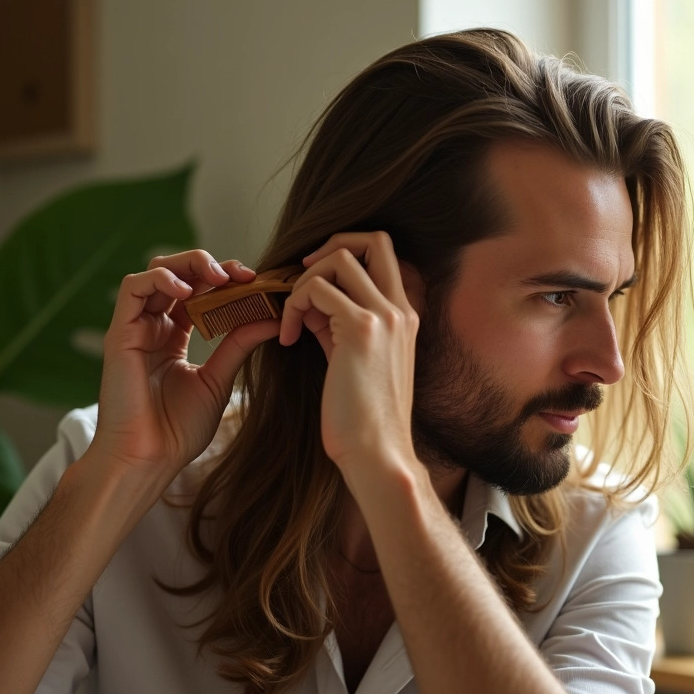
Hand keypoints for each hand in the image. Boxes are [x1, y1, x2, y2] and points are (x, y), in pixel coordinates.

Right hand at [86, 250, 280, 481]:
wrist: (150, 458)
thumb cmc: (179, 429)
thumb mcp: (218, 378)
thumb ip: (239, 344)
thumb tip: (273, 317)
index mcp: (175, 336)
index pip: (199, 291)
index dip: (226, 280)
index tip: (256, 282)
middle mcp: (154, 326)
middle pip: (178, 273)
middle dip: (210, 265)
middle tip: (241, 274)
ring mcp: (136, 327)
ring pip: (155, 271)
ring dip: (189, 264)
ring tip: (218, 278)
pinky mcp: (121, 333)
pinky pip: (133, 287)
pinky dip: (161, 278)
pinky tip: (187, 291)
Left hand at [277, 232, 421, 472]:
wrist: (378, 453)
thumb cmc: (364, 418)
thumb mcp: (357, 361)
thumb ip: (341, 326)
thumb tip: (312, 304)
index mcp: (406, 316)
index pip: (385, 253)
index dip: (346, 254)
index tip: (317, 283)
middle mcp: (402, 308)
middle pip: (372, 239)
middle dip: (329, 248)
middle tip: (302, 282)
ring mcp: (385, 315)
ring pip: (338, 260)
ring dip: (304, 283)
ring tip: (293, 321)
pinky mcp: (361, 328)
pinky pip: (315, 290)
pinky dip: (292, 307)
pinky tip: (287, 339)